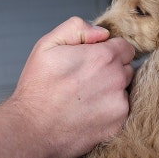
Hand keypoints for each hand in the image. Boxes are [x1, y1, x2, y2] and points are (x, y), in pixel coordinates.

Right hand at [7, 16, 134, 157]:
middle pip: (127, 68)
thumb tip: (102, 33)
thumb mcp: (47, 45)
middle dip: (112, 70)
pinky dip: (109, 110)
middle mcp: (116, 79)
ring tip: (84, 96)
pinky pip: (121, 111)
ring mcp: (119, 104)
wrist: (31, 129)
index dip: (110, 50)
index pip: (126, 47)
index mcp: (103, 57)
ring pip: (124, 90)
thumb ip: (77, 28)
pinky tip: (87, 111)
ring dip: (111, 90)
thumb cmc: (37, 88)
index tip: (95, 59)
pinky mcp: (117, 124)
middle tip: (86, 79)